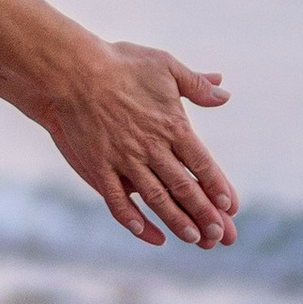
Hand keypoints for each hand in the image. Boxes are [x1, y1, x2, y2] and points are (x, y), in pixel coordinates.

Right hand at [27, 39, 237, 248]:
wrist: (73, 69)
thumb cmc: (120, 64)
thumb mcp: (165, 65)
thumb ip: (197, 83)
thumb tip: (224, 90)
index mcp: (172, 124)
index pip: (202, 163)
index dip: (217, 185)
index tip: (230, 205)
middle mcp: (151, 147)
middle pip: (183, 187)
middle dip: (203, 212)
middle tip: (218, 235)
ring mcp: (124, 159)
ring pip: (156, 198)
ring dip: (176, 220)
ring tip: (193, 239)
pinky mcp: (99, 165)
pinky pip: (118, 200)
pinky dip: (134, 219)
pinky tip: (148, 233)